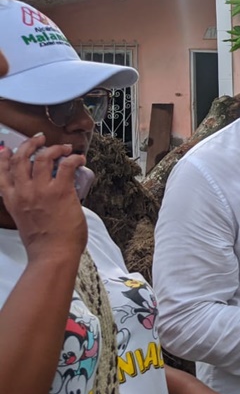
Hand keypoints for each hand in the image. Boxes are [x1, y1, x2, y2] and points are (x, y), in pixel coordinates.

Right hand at [0, 134, 86, 262]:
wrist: (52, 254)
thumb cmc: (43, 243)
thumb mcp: (25, 219)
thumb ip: (28, 203)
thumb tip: (41, 195)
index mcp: (12, 200)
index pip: (2, 172)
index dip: (3, 157)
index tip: (7, 148)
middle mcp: (23, 192)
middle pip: (21, 158)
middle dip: (30, 144)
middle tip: (40, 139)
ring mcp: (41, 190)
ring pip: (43, 156)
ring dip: (55, 148)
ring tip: (65, 148)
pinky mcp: (60, 191)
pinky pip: (66, 165)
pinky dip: (74, 158)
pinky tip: (79, 159)